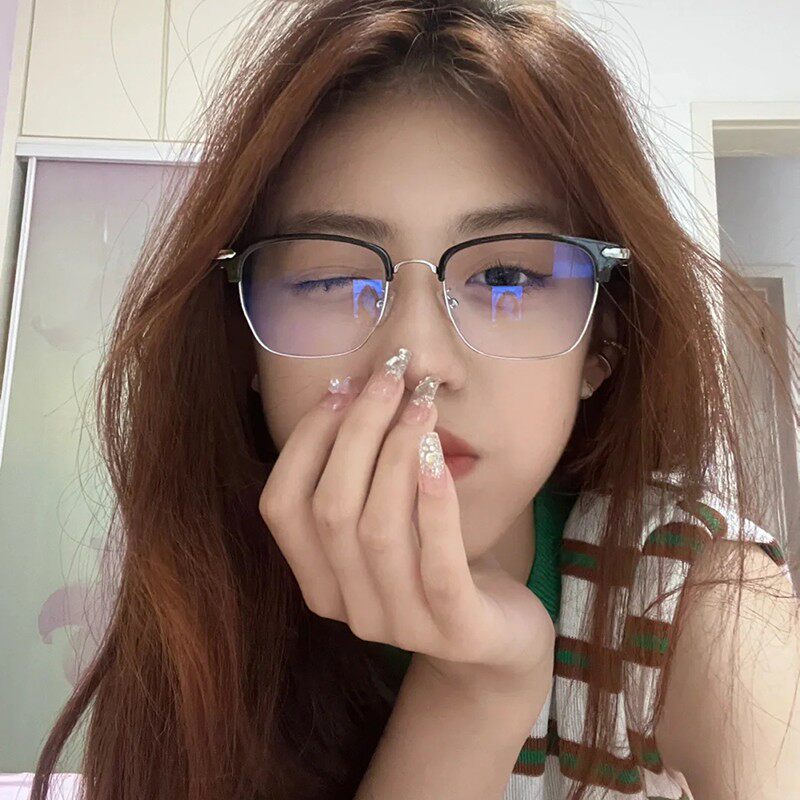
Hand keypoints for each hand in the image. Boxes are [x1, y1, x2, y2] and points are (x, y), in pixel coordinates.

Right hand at [259, 348, 554, 694]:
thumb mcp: (392, 521)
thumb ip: (363, 477)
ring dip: (395, 455)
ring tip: (420, 404)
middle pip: (331, 511)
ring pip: (377, 531)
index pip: (282, 509)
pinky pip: (437, 565)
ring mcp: (401, 626)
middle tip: (389, 381)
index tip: (340, 390)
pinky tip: (437, 457)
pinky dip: (433, 505)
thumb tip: (350, 393)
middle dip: (356, 434)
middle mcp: (350, 609)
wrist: (498, 640)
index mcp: (321, 583)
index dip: (304, 443)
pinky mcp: (455, 630)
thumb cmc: (439, 562)